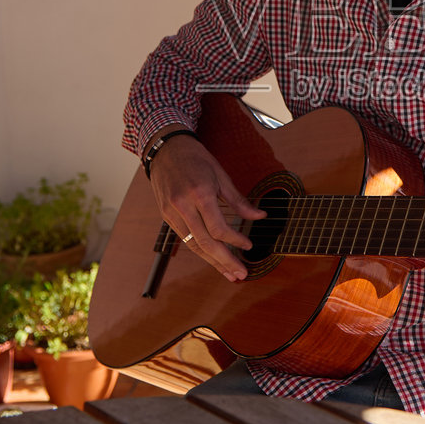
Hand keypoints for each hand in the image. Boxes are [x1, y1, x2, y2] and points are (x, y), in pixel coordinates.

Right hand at [148, 130, 263, 281]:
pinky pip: (185, 239)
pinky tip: (212, 258)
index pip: (219, 228)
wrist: (165, 149)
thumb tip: (259, 216)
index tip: (249, 246)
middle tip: (240, 274)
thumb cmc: (195, 158)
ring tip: (228, 273)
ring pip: (193, 245)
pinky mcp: (166, 216)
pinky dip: (200, 250)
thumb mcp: (221, 175)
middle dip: (225, 261)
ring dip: (212, 262)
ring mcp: (172, 213)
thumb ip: (239, 200)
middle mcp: (183, 206)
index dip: (235, 241)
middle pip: (206, 243)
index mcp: (200, 194)